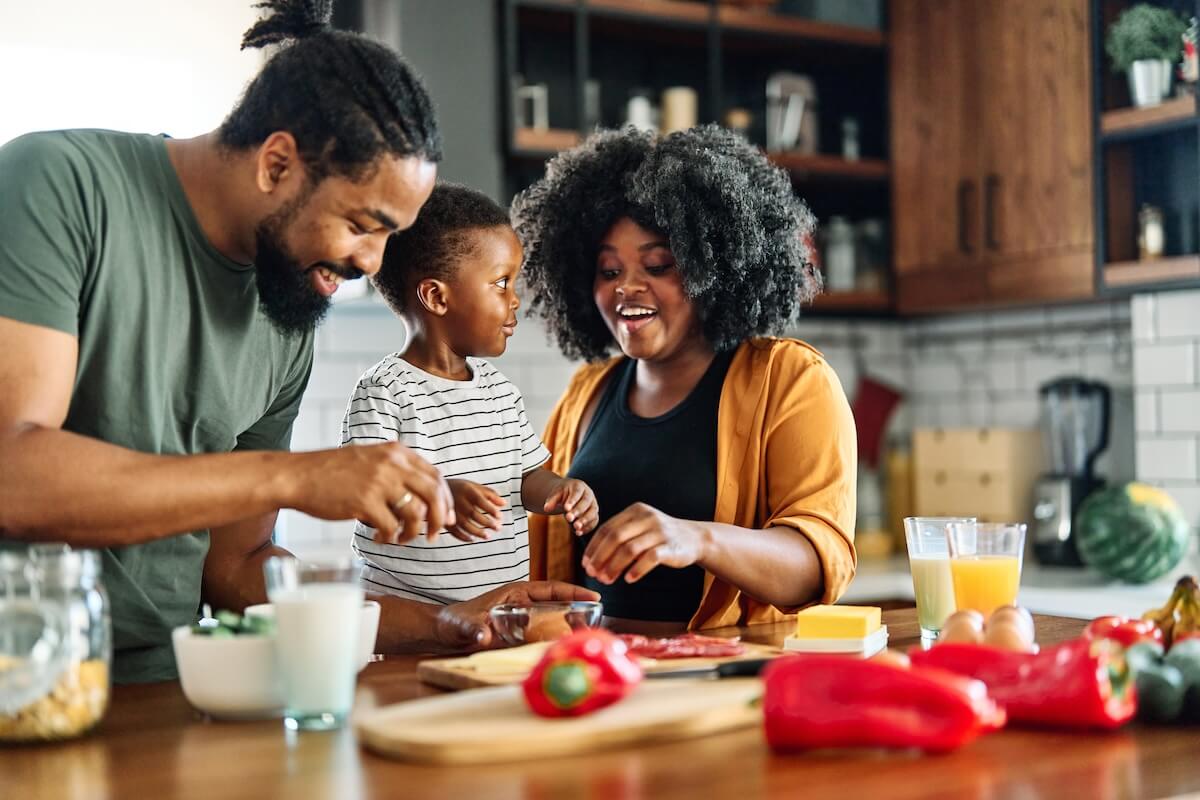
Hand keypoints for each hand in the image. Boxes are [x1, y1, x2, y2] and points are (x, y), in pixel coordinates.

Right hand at [285, 443, 453, 544]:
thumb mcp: (370, 459)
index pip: (436, 476)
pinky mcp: (364, 502)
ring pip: (416, 513)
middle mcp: (392, 464)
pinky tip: (379, 538)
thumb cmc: (331, 472)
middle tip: (434, 534)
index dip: (446, 499)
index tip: (446, 516)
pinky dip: (390, 537)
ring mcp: (379, 482)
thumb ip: (396, 471)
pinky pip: (391, 527)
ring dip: (412, 532)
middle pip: (434, 494)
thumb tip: (424, 498)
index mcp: (396, 452)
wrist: (297, 476)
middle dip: (439, 519)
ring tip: (400, 538)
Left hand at [434, 580, 600, 650]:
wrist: (446, 632)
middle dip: (579, 610)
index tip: (593, 598)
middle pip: (558, 604)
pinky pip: (544, 635)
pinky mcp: (522, 634)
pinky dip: (557, 641)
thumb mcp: (463, 625)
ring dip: (570, 626)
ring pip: (554, 620)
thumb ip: (473, 629)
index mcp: (516, 593)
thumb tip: (482, 636)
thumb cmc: (455, 622)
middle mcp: (524, 604)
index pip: (551, 589)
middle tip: (597, 621)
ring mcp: (524, 619)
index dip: (573, 592)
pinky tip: (567, 651)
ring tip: (589, 637)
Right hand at [447, 479, 504, 541]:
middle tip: (498, 528)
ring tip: (488, 536)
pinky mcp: (444, 521)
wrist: (435, 490)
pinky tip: (472, 539)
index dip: (491, 510)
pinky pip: (454, 532)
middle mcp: (458, 501)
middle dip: (488, 523)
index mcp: (467, 491)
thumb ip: (490, 494)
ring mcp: (450, 512)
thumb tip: (504, 504)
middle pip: (474, 515)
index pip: (481, 501)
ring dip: (478, 532)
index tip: (500, 516)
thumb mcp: (474, 486)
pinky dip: (463, 537)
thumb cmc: (460, 488)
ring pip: (465, 525)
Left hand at [542, 477, 598, 533]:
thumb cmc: (563, 493)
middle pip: (586, 502)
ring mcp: (593, 505)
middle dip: (578, 511)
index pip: (577, 492)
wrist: (569, 495)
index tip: (566, 508)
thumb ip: (551, 500)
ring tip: (576, 527)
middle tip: (569, 518)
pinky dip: (587, 528)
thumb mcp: (556, 494)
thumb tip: (546, 508)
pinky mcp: (594, 515)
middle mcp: (589, 494)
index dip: (572, 500)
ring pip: (592, 512)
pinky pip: (594, 521)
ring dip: (585, 520)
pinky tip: (579, 533)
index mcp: (579, 486)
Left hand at [581, 503, 706, 584]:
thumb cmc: (660, 536)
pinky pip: (650, 558)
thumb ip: (620, 537)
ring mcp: (659, 531)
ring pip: (630, 549)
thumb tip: (593, 560)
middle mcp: (646, 518)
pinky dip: (636, 569)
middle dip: (600, 557)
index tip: (586, 563)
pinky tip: (629, 579)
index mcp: (635, 511)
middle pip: (615, 538)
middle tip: (593, 574)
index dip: (594, 547)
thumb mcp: (640, 528)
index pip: (607, 528)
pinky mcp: (670, 546)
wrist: (694, 538)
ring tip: (606, 580)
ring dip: (614, 566)